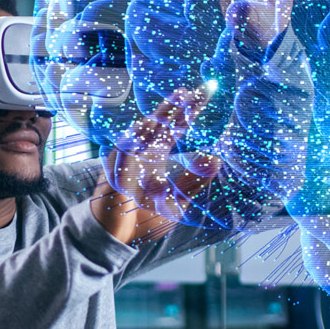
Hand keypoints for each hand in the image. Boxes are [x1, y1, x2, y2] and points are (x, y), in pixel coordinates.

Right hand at [90, 87, 220, 245]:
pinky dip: (137, 139)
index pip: (173, 128)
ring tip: (177, 100)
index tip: (205, 95)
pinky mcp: (114, 174)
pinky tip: (151, 125)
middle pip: (160, 124)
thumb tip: (215, 159)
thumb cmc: (142, 218)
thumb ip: (194, 181)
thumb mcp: (176, 202)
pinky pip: (125, 151)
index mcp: (154, 155)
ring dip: (160, 116)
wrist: (114, 238)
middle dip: (176, 106)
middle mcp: (140, 153)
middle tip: (195, 90)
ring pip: (142, 132)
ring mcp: (125, 161)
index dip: (188, 112)